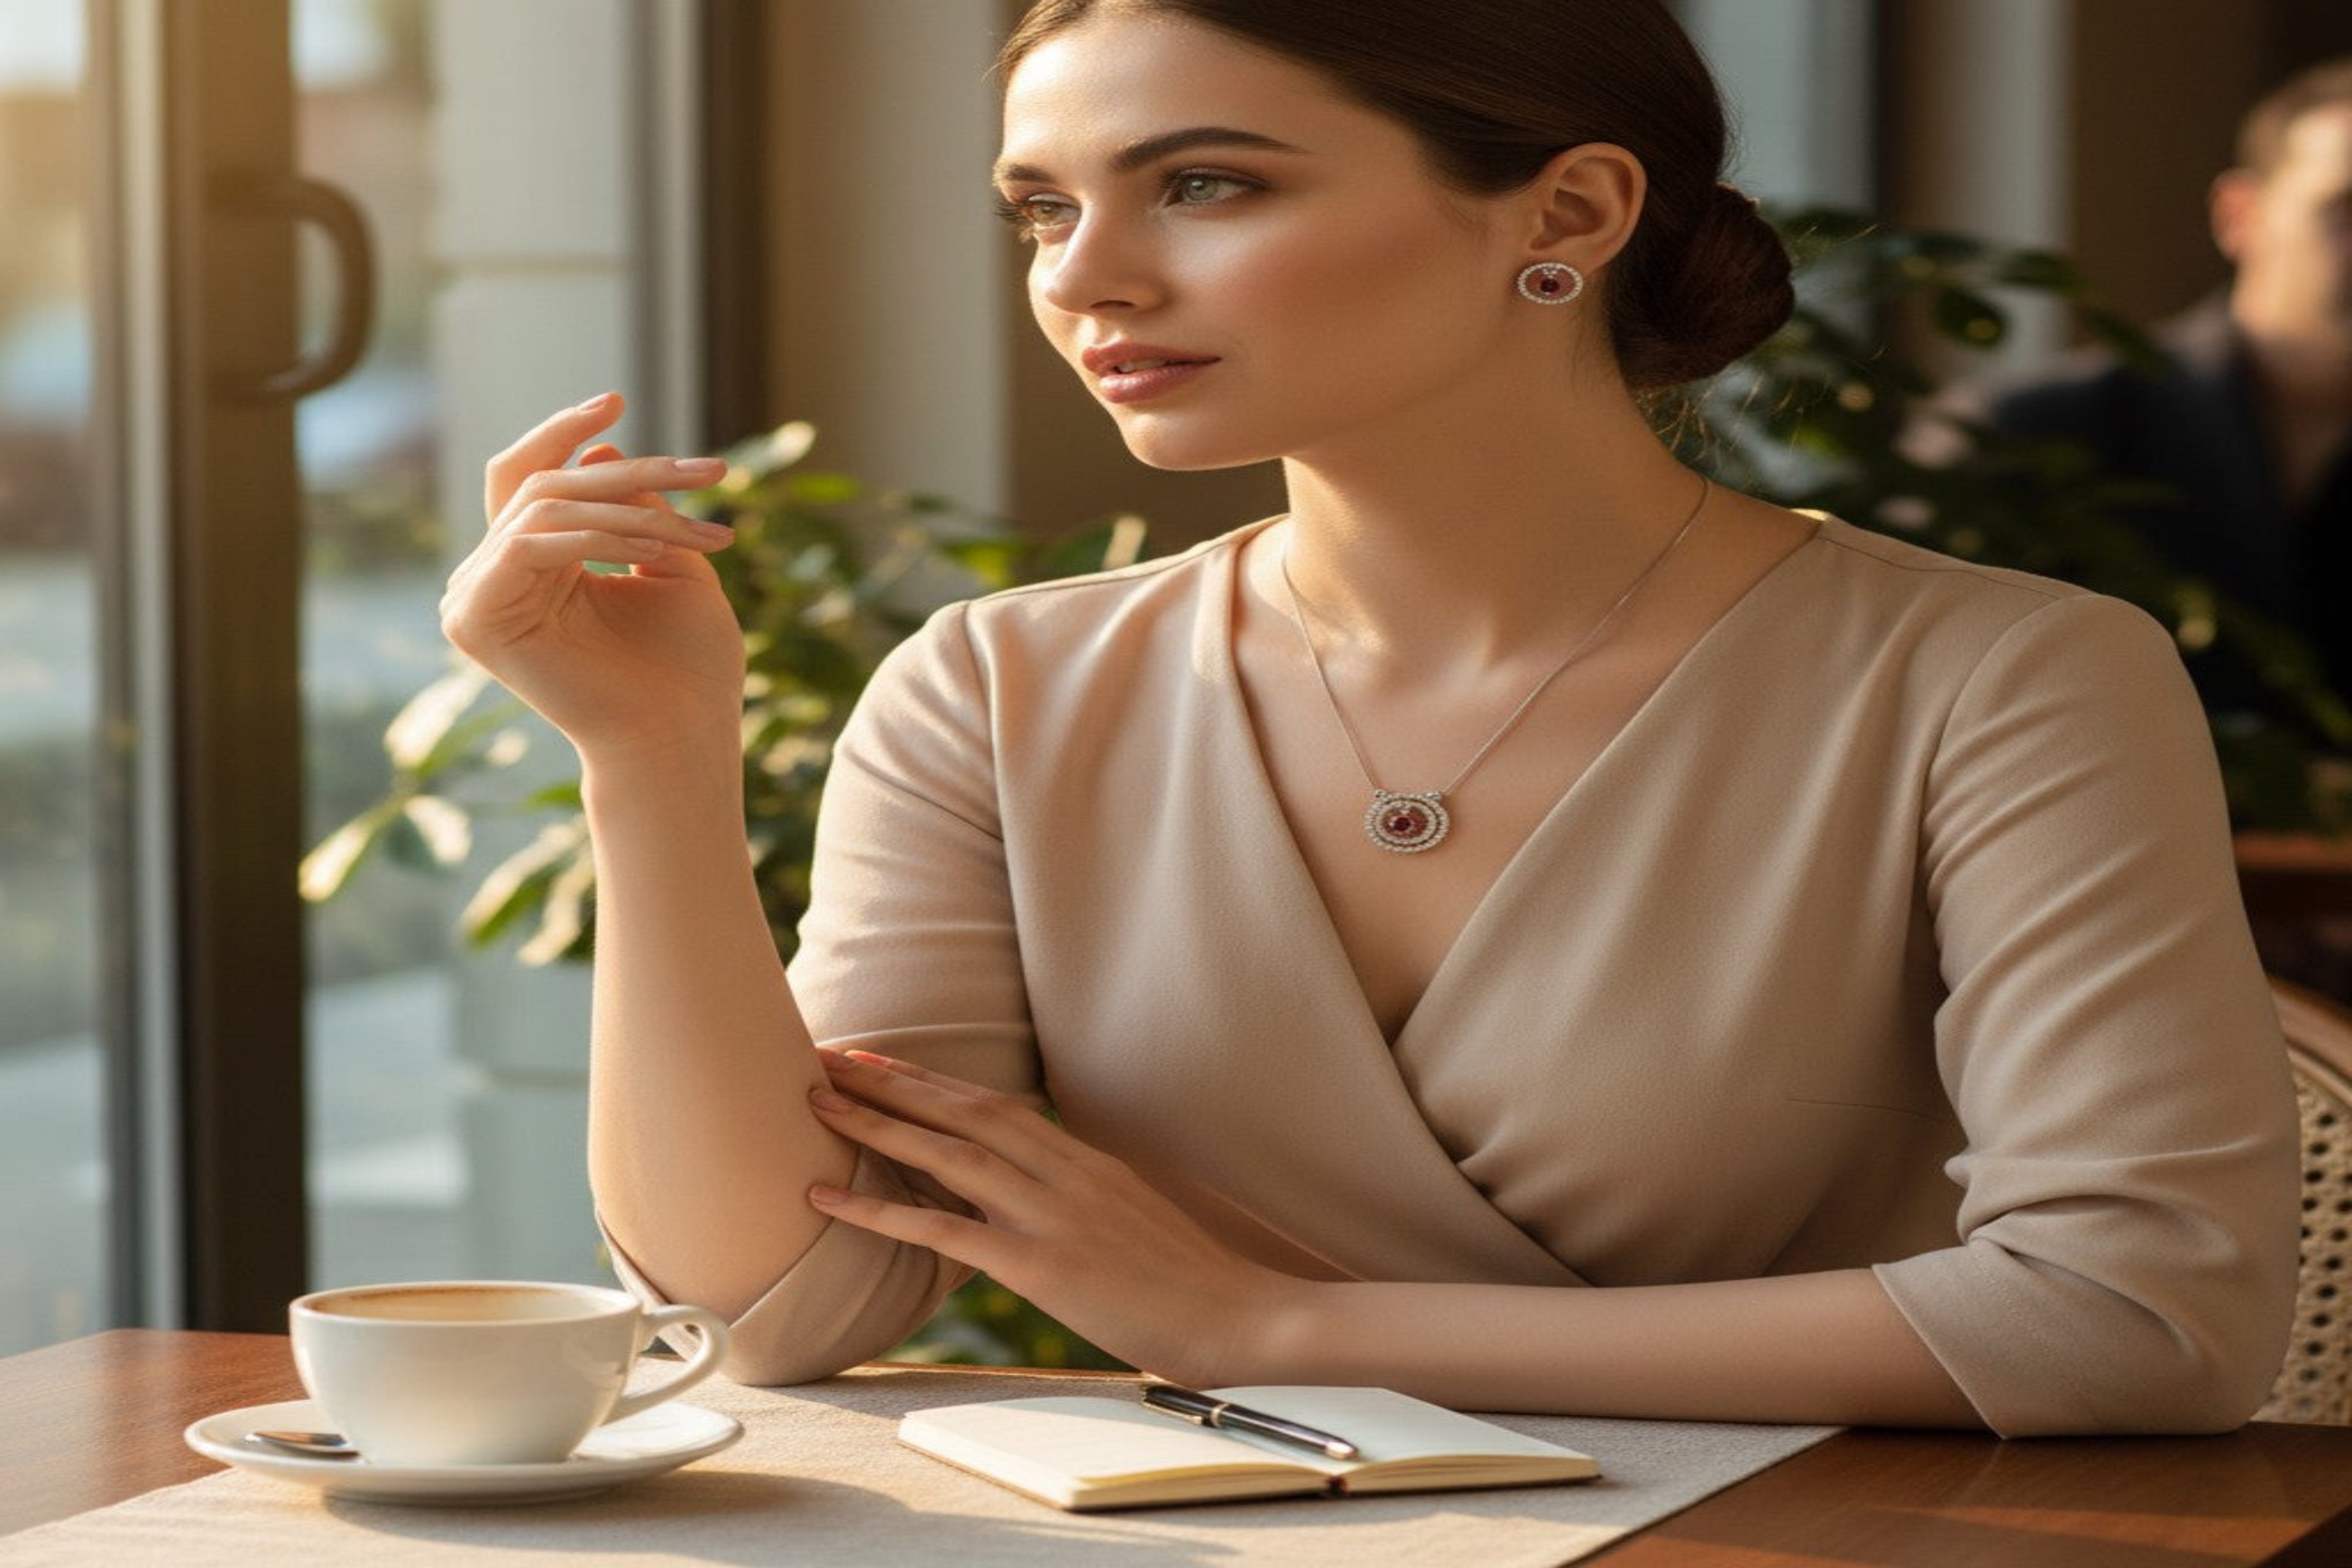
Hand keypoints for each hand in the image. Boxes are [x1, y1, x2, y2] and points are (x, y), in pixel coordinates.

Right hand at [441, 393, 746, 755]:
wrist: (680, 736)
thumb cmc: (688, 668)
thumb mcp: (672, 565)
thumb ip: (638, 510)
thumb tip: (599, 454)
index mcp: (534, 570)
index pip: (531, 481)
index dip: (563, 433)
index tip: (617, 398)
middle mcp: (494, 581)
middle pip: (542, 485)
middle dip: (630, 472)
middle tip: (707, 470)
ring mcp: (475, 601)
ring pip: (544, 506)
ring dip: (631, 508)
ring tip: (699, 533)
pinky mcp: (474, 621)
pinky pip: (530, 543)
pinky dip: (595, 536)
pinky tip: (648, 545)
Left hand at [805, 1050, 1308, 1384]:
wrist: (1244, 1318)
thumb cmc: (1193, 1285)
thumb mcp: (1134, 1221)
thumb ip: (1083, 1201)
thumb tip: (1042, 1198)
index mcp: (1087, 1162)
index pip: (996, 1106)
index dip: (934, 1081)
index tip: (882, 1060)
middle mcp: (1065, 1173)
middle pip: (964, 1110)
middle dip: (892, 1079)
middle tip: (828, 1052)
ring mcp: (1052, 1215)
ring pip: (949, 1152)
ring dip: (878, 1121)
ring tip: (818, 1099)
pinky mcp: (1040, 1265)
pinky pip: (942, 1231)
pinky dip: (879, 1208)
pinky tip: (827, 1196)